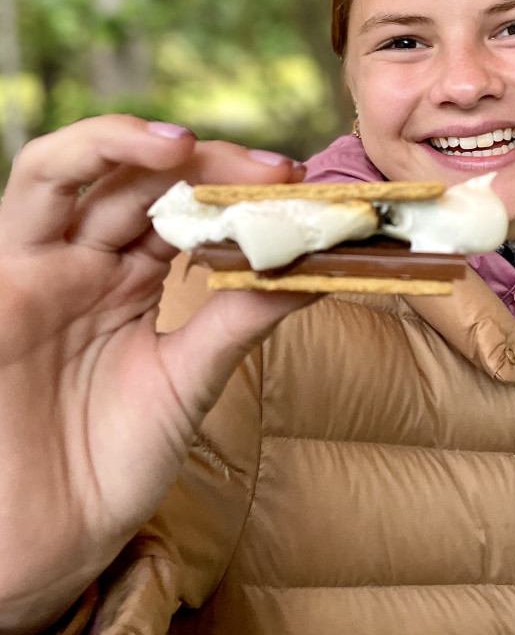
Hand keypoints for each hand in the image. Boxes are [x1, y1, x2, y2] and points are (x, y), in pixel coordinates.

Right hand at [0, 115, 312, 631]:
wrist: (47, 540)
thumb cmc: (112, 460)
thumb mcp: (191, 378)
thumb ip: (238, 315)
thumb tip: (315, 263)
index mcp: (127, 282)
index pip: (182, 210)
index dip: (237, 191)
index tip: (300, 189)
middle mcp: (81, 264)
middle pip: (136, 182)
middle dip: (204, 165)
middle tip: (270, 171)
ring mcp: (38, 270)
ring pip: (66, 169)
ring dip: (128, 142)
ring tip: (188, 150)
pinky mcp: (1, 285)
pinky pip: (29, 201)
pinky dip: (84, 160)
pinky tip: (145, 161)